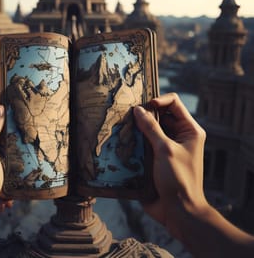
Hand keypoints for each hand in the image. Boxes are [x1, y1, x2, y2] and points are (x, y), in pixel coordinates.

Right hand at [134, 93, 206, 237]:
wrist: (178, 211)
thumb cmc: (178, 179)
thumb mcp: (165, 150)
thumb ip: (151, 128)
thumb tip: (137, 110)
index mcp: (189, 130)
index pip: (174, 103)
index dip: (158, 100)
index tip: (143, 105)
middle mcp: (178, 135)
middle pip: (159, 114)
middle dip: (144, 113)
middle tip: (127, 113)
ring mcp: (165, 146)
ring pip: (149, 128)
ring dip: (136, 127)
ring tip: (122, 125)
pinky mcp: (154, 157)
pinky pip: (143, 142)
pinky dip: (134, 140)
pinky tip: (121, 139)